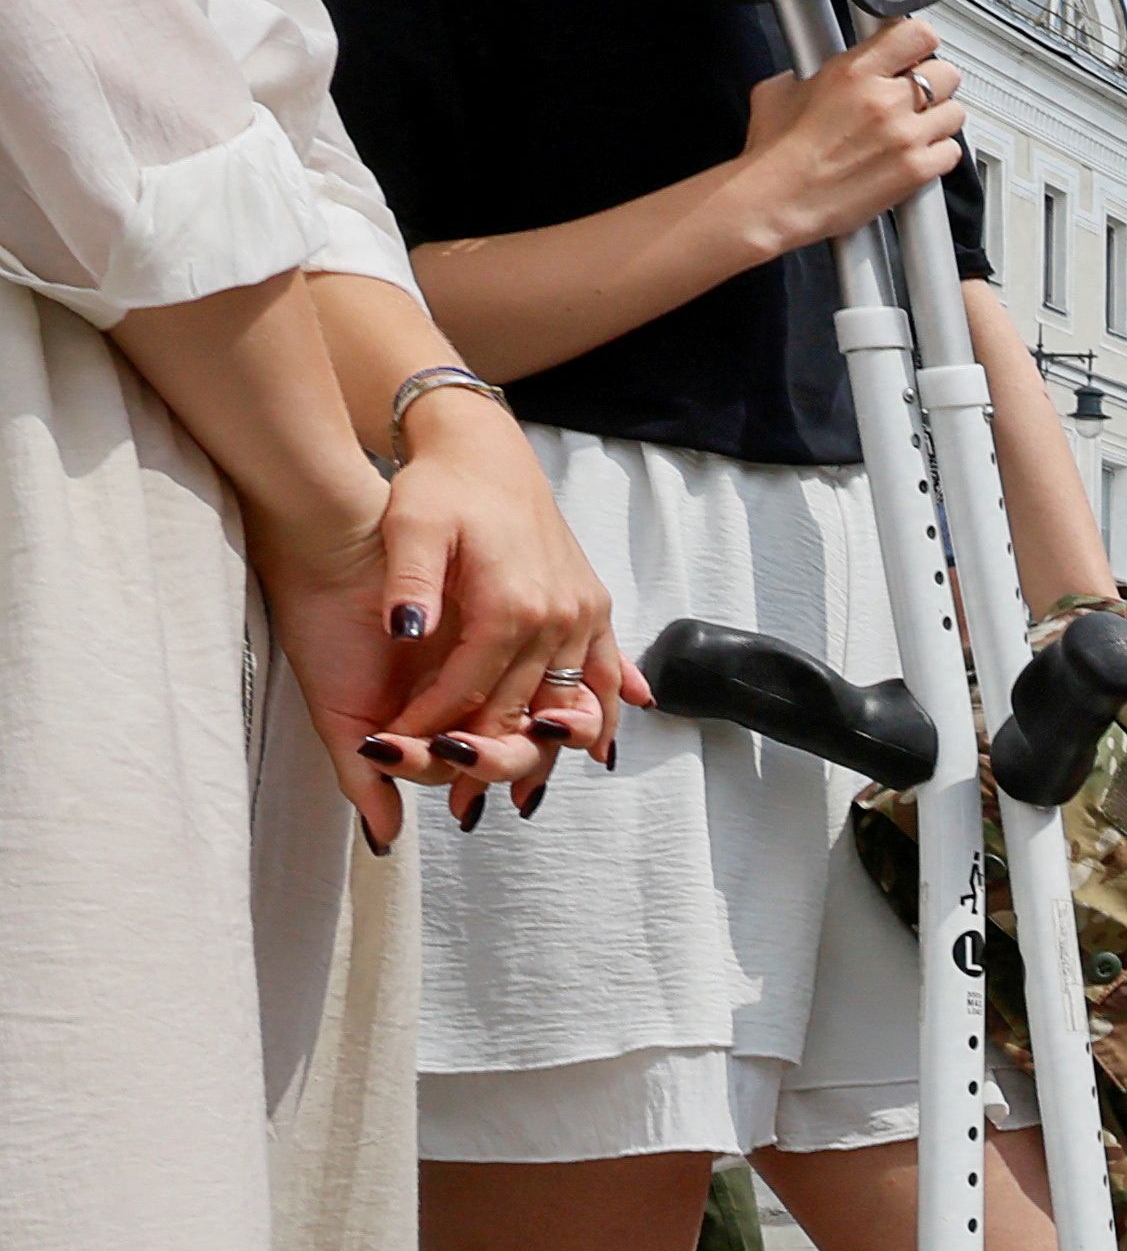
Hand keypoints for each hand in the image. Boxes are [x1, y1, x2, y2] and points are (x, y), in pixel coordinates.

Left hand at [287, 401, 633, 836]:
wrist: (486, 451)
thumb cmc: (438, 488)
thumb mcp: (408, 524)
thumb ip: (408, 581)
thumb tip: (405, 630)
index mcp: (513, 604)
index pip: (469, 688)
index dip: (430, 726)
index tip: (395, 756)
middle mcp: (558, 617)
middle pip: (519, 706)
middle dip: (484, 753)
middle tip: (453, 799)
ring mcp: (582, 615)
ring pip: (569, 702)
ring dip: (547, 752)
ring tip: (520, 797)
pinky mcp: (592, 608)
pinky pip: (607, 675)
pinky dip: (606, 713)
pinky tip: (595, 748)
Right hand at [733, 13, 963, 257]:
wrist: (777, 200)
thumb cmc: (775, 154)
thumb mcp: (782, 89)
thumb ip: (813, 70)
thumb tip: (822, 67)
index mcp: (854, 72)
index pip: (917, 34)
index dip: (919, 42)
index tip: (913, 51)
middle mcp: (886, 100)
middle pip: (946, 72)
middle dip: (933, 81)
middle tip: (913, 94)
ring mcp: (906, 136)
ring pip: (955, 112)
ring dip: (938, 118)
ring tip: (912, 127)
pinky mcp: (918, 170)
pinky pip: (952, 152)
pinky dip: (939, 153)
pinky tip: (915, 154)